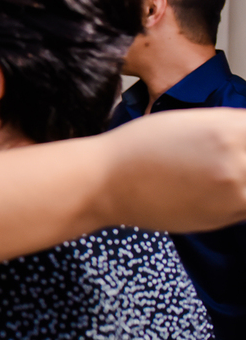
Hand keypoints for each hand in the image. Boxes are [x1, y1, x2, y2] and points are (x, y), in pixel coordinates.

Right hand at [106, 109, 245, 232]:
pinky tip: (218, 186)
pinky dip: (240, 195)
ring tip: (222, 171)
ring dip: (243, 177)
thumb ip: (237, 125)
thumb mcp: (194, 120)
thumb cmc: (141, 147)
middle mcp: (237, 166)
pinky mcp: (225, 219)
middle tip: (234, 158)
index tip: (242, 142)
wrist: (107, 184)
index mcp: (230, 133)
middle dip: (245, 157)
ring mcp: (233, 197)